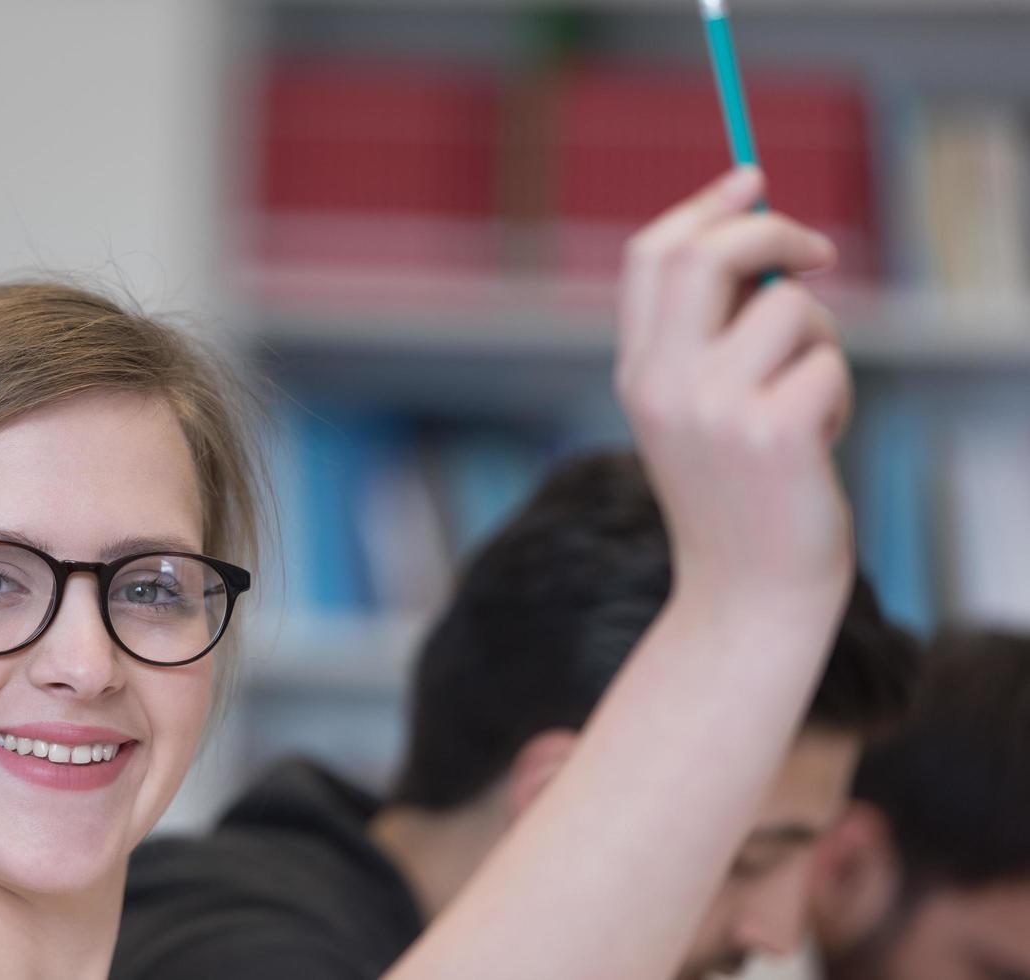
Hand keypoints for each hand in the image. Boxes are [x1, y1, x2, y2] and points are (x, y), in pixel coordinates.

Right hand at [615, 167, 853, 607]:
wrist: (745, 597)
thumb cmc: (735, 498)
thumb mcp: (695, 412)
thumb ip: (706, 336)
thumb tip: (768, 243)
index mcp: (636, 373)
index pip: (652, 256)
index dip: (705, 207)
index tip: (752, 182)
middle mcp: (663, 384)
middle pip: (707, 255)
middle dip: (774, 231)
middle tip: (820, 251)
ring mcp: (714, 410)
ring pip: (789, 307)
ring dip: (820, 339)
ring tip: (808, 398)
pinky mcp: (774, 434)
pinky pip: (829, 362)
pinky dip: (838, 393)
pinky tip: (818, 444)